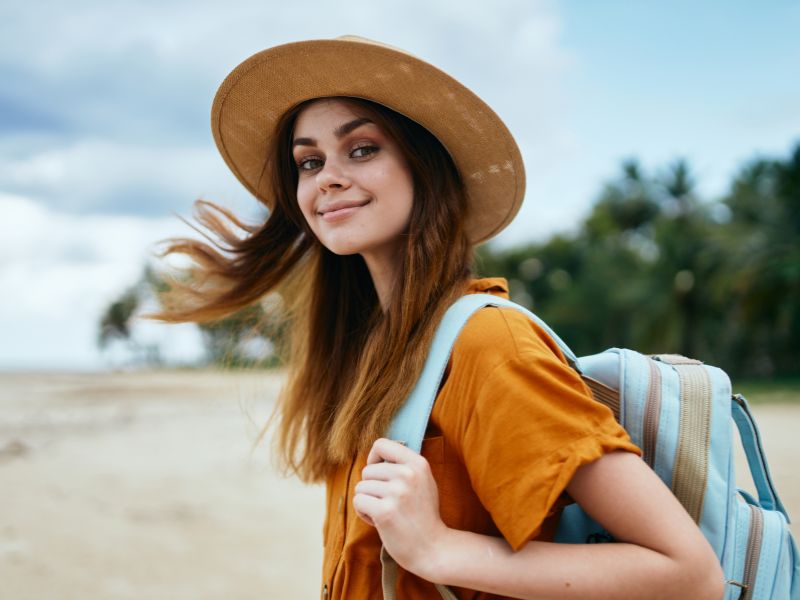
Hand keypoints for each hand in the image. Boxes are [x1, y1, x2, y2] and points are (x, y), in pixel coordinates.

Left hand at [353, 438, 449, 577]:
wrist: (433, 548)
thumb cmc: (423, 515)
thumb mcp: (423, 481)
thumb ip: (404, 466)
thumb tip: (377, 454)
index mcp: (418, 463)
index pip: (381, 444)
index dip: (373, 458)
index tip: (378, 473)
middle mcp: (408, 474)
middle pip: (367, 470)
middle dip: (371, 488)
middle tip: (388, 503)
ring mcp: (396, 493)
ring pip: (360, 487)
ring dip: (367, 501)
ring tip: (385, 513)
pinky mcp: (384, 512)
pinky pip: (358, 501)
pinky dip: (363, 513)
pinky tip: (379, 521)